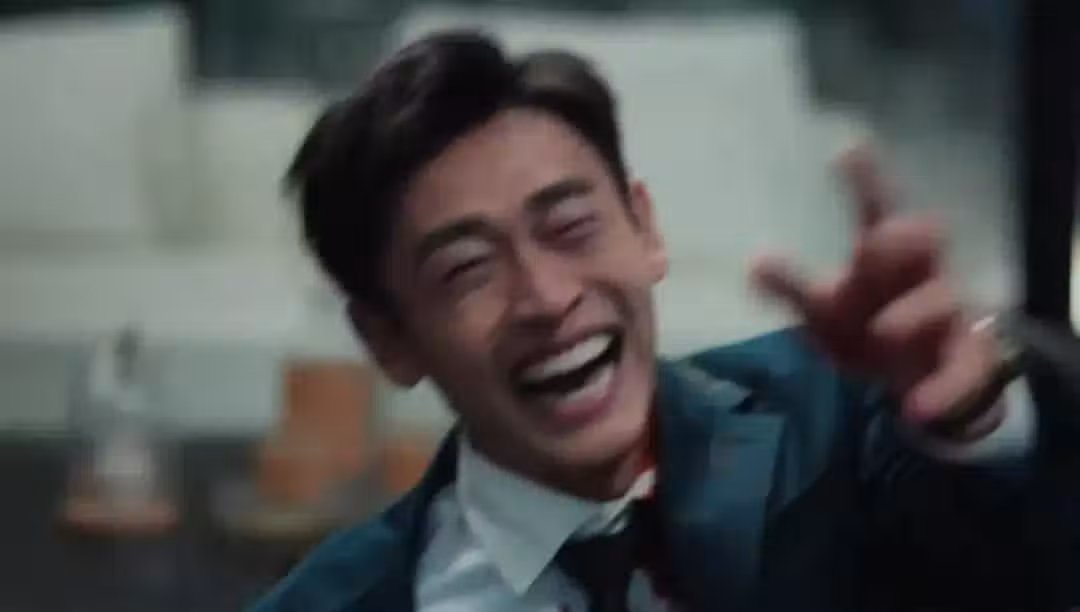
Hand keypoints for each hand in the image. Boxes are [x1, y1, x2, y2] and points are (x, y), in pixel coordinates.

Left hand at [750, 146, 1005, 437]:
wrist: (922, 386)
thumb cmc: (871, 328)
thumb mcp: (826, 312)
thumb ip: (793, 289)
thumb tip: (752, 263)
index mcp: (886, 258)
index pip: (878, 211)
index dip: (868, 181)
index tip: (849, 149)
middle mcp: (923, 276)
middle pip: (929, 238)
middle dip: (903, 238)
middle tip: (874, 244)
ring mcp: (951, 317)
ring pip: (945, 300)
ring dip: (914, 313)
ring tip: (883, 331)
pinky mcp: (970, 362)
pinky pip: (965, 372)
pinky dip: (942, 389)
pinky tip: (914, 408)